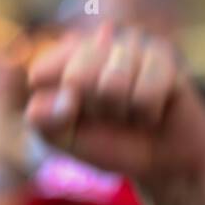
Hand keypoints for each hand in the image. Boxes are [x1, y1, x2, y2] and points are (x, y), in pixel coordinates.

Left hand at [25, 24, 204, 189]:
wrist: (158, 159)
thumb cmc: (106, 143)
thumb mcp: (63, 138)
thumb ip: (44, 119)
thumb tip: (66, 94)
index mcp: (62, 61)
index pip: (40, 73)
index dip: (55, 106)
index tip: (71, 119)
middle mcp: (95, 45)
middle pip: (75, 76)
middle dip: (91, 110)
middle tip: (106, 116)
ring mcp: (130, 46)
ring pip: (113, 81)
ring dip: (121, 110)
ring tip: (130, 111)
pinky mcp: (164, 55)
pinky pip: (147, 89)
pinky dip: (147, 111)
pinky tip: (152, 110)